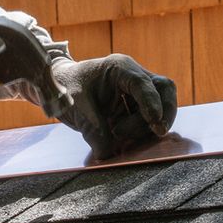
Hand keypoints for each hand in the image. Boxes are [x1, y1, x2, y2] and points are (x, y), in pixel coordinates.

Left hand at [43, 55, 176, 158]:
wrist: (59, 87)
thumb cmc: (66, 90)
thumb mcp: (77, 110)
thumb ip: (94, 132)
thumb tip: (109, 154)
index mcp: (118, 68)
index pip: (143, 84)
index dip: (152, 103)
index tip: (155, 123)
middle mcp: (133, 75)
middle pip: (164, 89)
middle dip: (163, 114)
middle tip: (156, 132)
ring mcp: (138, 89)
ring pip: (161, 105)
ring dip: (146, 126)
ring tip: (117, 133)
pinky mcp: (137, 104)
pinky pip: (152, 116)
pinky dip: (143, 129)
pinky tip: (125, 136)